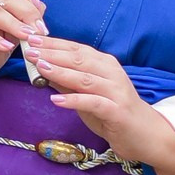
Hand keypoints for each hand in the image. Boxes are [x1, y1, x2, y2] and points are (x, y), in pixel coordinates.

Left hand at [26, 35, 174, 174]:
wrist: (145, 135)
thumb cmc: (114, 113)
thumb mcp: (87, 95)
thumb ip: (68, 82)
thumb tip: (42, 69)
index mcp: (104, 64)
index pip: (76, 49)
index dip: (53, 43)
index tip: (31, 39)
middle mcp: (111, 73)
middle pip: (79, 59)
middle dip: (52, 54)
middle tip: (29, 51)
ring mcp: (115, 91)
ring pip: (85, 78)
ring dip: (61, 72)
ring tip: (40, 68)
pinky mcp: (117, 111)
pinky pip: (93, 103)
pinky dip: (74, 100)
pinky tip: (56, 100)